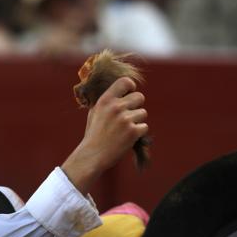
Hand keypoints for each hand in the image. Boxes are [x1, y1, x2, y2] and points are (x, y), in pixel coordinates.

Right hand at [62, 77, 147, 193]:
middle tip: (128, 116)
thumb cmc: (93, 134)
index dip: (131, 87)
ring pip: (143, 113)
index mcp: (105, 100)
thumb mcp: (95, 112)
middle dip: (136, 106)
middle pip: (140, 97)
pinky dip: (138, 133)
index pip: (125, 81)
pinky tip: (127, 138)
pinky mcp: (133, 132)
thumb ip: (107, 101)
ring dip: (137, 121)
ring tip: (124, 130)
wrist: (92, 155)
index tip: (130, 93)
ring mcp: (125, 119)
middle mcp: (116, 107)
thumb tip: (120, 91)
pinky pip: (144, 127)